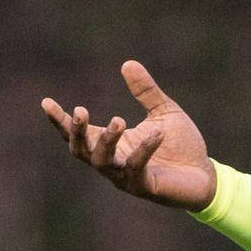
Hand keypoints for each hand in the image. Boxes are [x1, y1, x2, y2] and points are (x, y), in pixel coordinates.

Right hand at [42, 60, 216, 210]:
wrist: (205, 174)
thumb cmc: (180, 145)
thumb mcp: (163, 112)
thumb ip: (145, 92)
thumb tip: (127, 63)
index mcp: (112, 144)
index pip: (78, 133)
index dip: (60, 120)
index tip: (46, 102)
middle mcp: (112, 162)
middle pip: (80, 150)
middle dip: (76, 132)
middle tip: (80, 111)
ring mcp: (125, 177)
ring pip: (102, 162)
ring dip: (106, 141)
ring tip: (118, 120)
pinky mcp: (145, 187)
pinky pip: (137, 168)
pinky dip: (145, 149)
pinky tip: (158, 133)